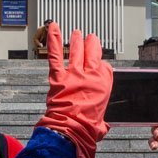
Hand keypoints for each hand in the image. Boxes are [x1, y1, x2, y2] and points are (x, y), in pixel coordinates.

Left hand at [35, 22, 113, 157]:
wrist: (71, 131)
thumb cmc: (86, 131)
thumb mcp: (100, 126)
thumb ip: (100, 124)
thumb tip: (101, 128)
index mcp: (104, 86)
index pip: (105, 69)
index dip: (101, 68)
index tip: (99, 67)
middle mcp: (91, 76)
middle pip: (93, 54)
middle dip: (92, 45)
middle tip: (90, 38)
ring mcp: (74, 74)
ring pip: (76, 51)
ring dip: (76, 41)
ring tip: (77, 33)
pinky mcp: (58, 76)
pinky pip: (55, 55)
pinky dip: (53, 39)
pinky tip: (53, 26)